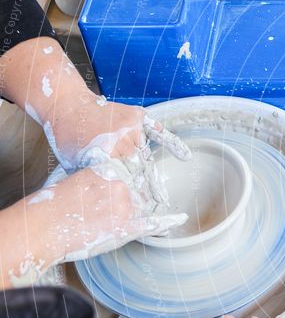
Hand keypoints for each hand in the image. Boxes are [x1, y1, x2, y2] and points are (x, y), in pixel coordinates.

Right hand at [0, 161, 187, 285]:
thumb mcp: (77, 178)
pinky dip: (168, 221)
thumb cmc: (54, 203)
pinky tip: (178, 218)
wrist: (44, 228)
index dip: (143, 174)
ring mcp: (125, 207)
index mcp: (109, 170)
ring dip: (157, 205)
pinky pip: (154, 223)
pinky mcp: (126, 227)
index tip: (149, 175)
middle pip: (145, 185)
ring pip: (148, 203)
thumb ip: (98, 173)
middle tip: (161, 192)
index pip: (136, 168)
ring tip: (165, 204)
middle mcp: (121, 186)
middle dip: (152, 189)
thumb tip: (110, 169)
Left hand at [47, 92, 190, 205]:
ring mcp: (131, 129)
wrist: (66, 104)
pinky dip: (172, 143)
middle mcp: (120, 142)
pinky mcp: (137, 118)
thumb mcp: (73, 165)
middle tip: (155, 209)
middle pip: (139, 174)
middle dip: (146, 194)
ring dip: (152, 178)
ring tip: (160, 197)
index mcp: (104, 156)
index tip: (142, 213)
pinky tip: (185, 155)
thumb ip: (94, 180)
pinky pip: (158, 131)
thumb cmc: (67, 137)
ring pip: (146, 158)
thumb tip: (109, 198)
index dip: (133, 199)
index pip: (125, 183)